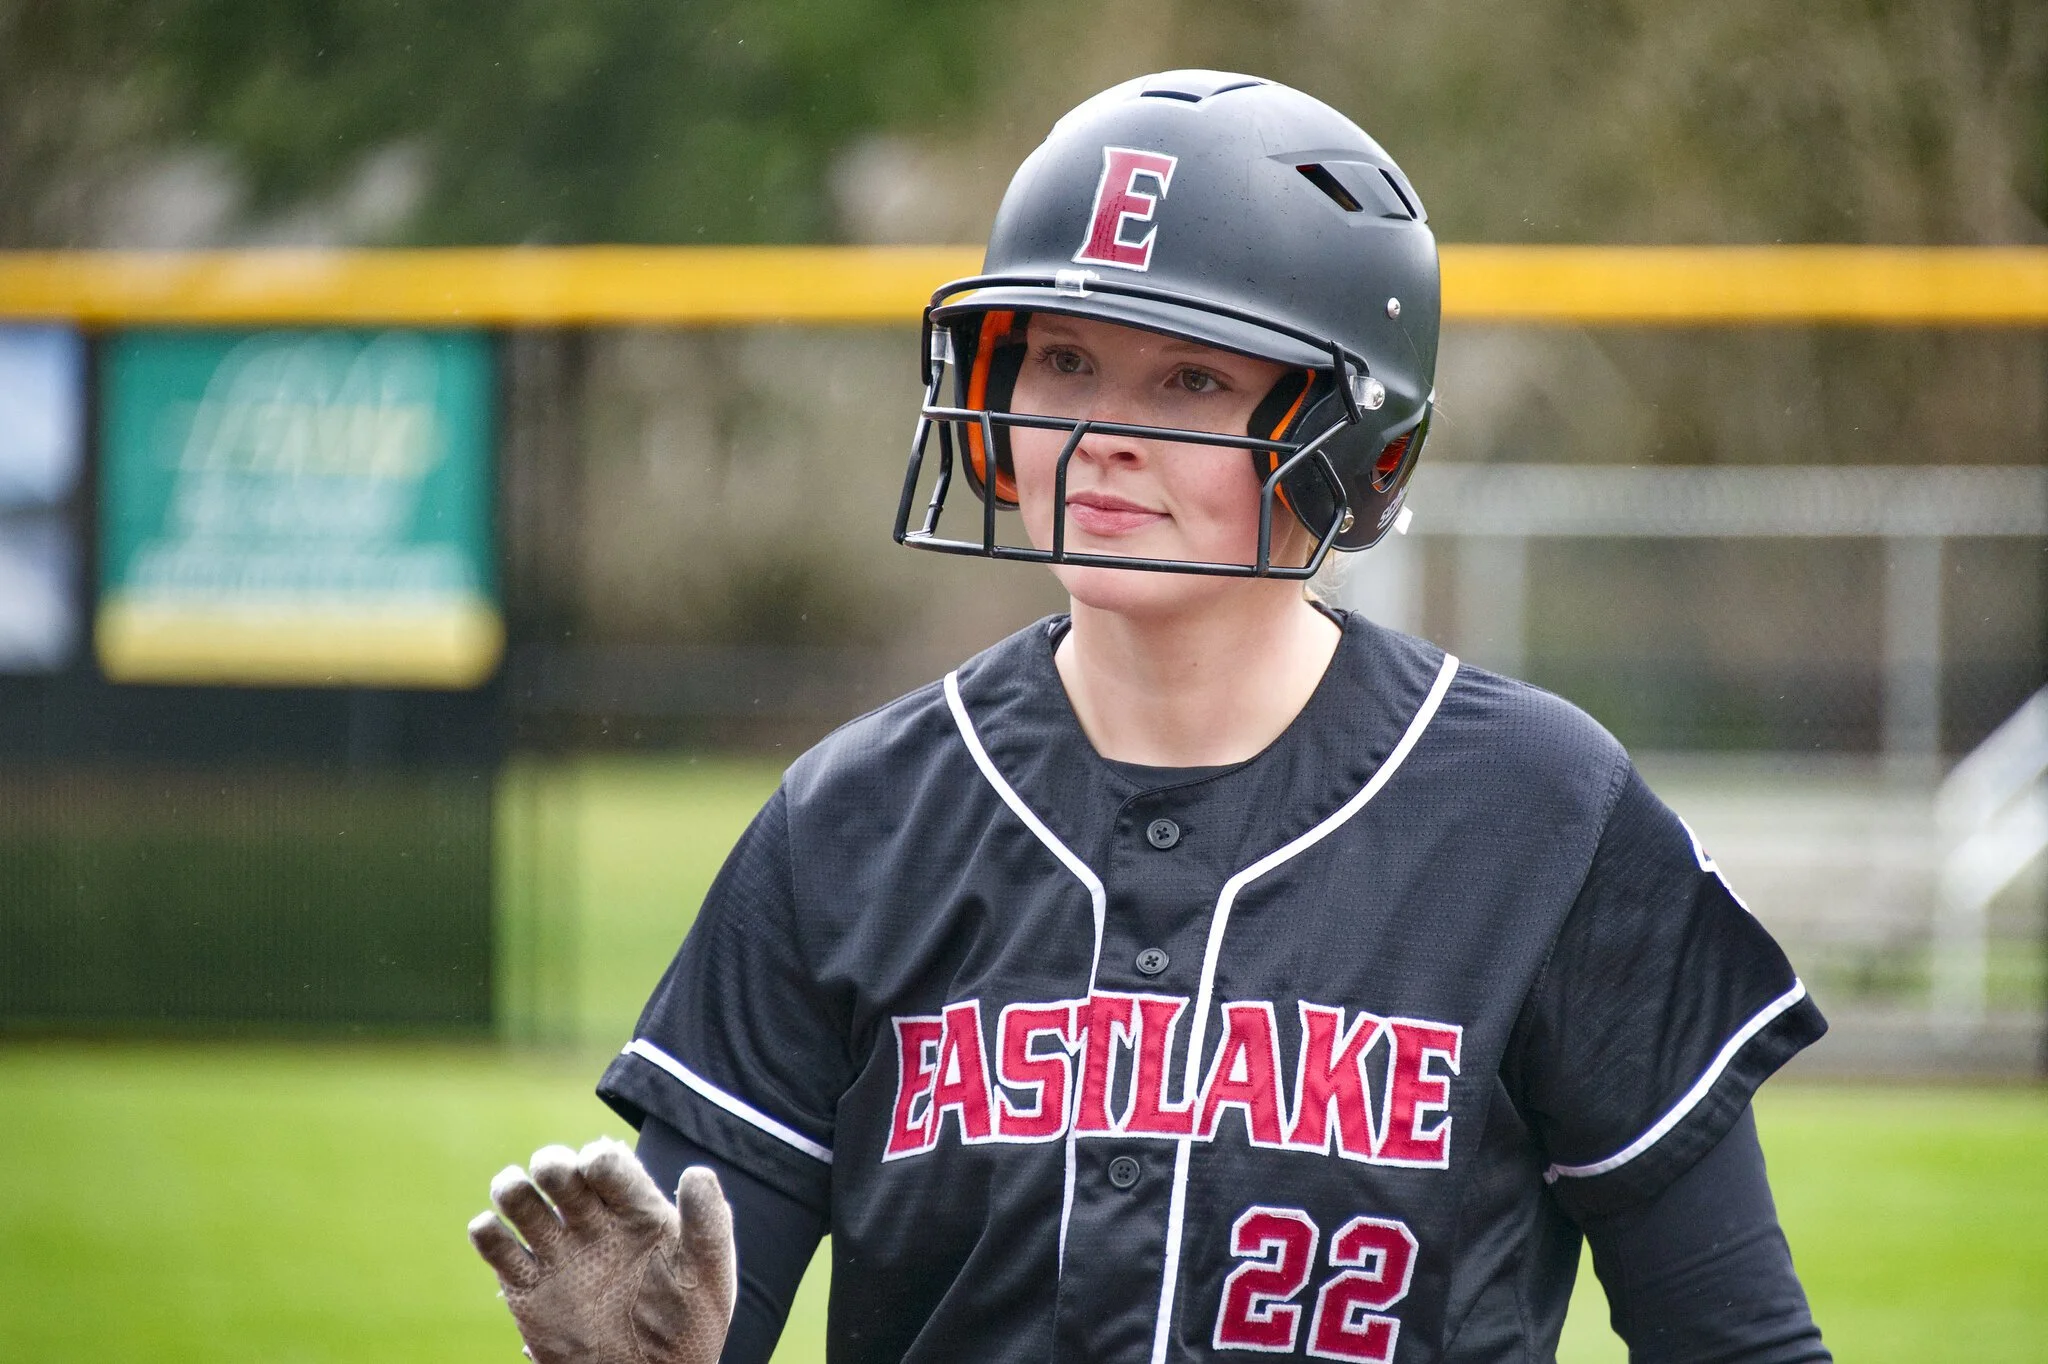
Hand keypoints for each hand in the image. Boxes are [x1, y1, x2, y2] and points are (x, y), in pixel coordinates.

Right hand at [469, 1136, 735, 1363]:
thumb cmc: (689, 1323)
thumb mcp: (709, 1272)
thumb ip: (708, 1222)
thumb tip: (696, 1173)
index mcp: (636, 1208)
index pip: (609, 1165)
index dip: (598, 1158)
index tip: (596, 1165)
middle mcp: (592, 1220)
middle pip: (559, 1172)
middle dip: (552, 1163)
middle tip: (555, 1174)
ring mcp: (557, 1250)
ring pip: (521, 1199)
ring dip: (512, 1187)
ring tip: (516, 1193)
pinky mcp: (527, 1285)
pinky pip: (496, 1246)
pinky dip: (486, 1231)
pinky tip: (494, 1232)